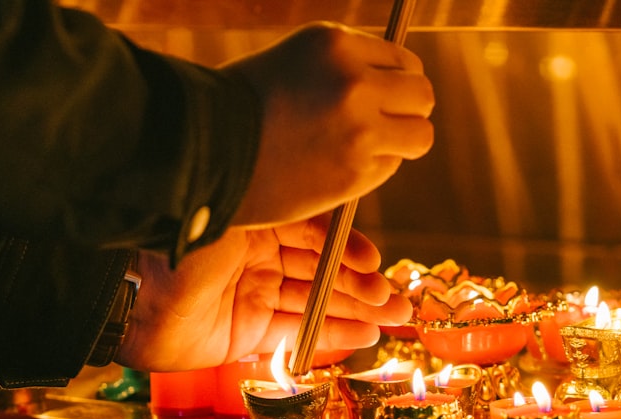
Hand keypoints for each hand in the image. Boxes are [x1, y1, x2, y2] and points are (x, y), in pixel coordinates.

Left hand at [117, 214, 411, 371]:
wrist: (134, 297)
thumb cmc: (180, 244)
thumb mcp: (238, 218)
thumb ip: (283, 212)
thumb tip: (329, 200)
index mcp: (255, 221)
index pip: (313, 233)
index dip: (346, 248)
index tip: (375, 260)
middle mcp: (257, 257)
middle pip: (321, 270)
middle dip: (363, 284)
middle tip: (399, 297)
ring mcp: (252, 295)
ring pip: (315, 302)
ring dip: (357, 310)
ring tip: (396, 317)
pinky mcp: (245, 332)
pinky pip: (296, 332)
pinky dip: (331, 335)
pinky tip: (365, 334)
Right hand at [223, 22, 434, 227]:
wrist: (199, 156)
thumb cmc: (237, 110)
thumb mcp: (293, 63)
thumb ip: (342, 68)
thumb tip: (389, 84)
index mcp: (335, 44)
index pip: (402, 60)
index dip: (392, 81)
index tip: (378, 97)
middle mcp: (354, 82)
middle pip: (421, 94)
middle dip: (406, 110)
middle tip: (381, 124)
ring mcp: (359, 130)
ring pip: (419, 136)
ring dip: (400, 142)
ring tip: (365, 149)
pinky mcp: (354, 174)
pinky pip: (388, 168)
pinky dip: (371, 169)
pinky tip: (335, 168)